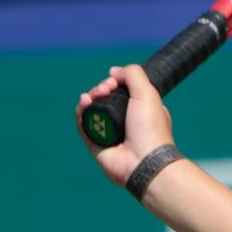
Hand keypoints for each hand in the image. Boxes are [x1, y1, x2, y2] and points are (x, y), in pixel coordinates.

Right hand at [74, 64, 175, 188]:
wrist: (143, 160)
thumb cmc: (150, 128)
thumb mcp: (148, 93)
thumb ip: (133, 74)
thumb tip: (113, 71)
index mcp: (141, 110)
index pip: (122, 91)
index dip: (115, 83)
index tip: (113, 81)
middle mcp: (126, 121)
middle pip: (105, 99)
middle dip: (100, 89)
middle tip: (105, 89)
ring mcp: (110, 133)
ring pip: (93, 110)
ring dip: (89, 98)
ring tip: (92, 96)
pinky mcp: (96, 144)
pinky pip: (84, 125)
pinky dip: (81, 112)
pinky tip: (84, 102)